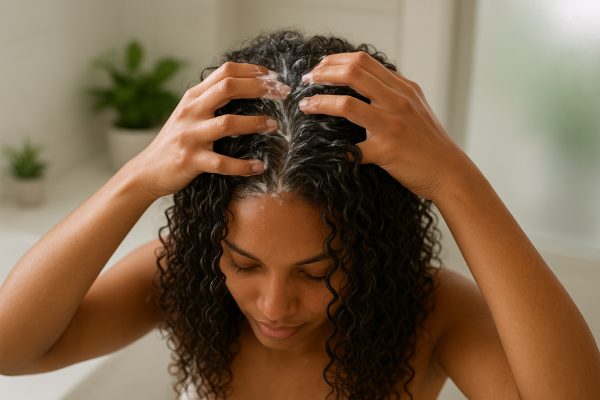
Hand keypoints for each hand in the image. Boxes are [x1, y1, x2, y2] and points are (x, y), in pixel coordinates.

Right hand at [125, 62, 290, 199]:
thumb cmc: (175, 141)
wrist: (148, 171)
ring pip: (228, 123)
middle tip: (283, 94)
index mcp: (193, 97)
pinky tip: (259, 166)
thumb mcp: (189, 114)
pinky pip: (223, 163)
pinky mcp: (191, 160)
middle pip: (228, 88)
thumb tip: (243, 86)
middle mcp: (191, 111)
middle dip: (260, 88)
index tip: (274, 76)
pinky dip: (243, 166)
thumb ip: (210, 99)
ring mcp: (191, 135)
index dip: (252, 71)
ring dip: (255, 123)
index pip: (225, 71)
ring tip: (274, 125)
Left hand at [298, 51, 473, 200]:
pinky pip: (351, 148)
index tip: (318, 68)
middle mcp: (398, 101)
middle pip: (353, 72)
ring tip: (305, 105)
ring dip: (319, 102)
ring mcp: (392, 125)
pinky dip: (334, 149)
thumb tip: (361, 85)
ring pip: (347, 104)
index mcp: (403, 88)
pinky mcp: (387, 151)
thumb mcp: (416, 108)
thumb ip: (392, 94)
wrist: (449, 173)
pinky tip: (322, 149)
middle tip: (306, 81)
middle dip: (322, 73)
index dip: (334, 61)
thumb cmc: (429, 143)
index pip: (363, 61)